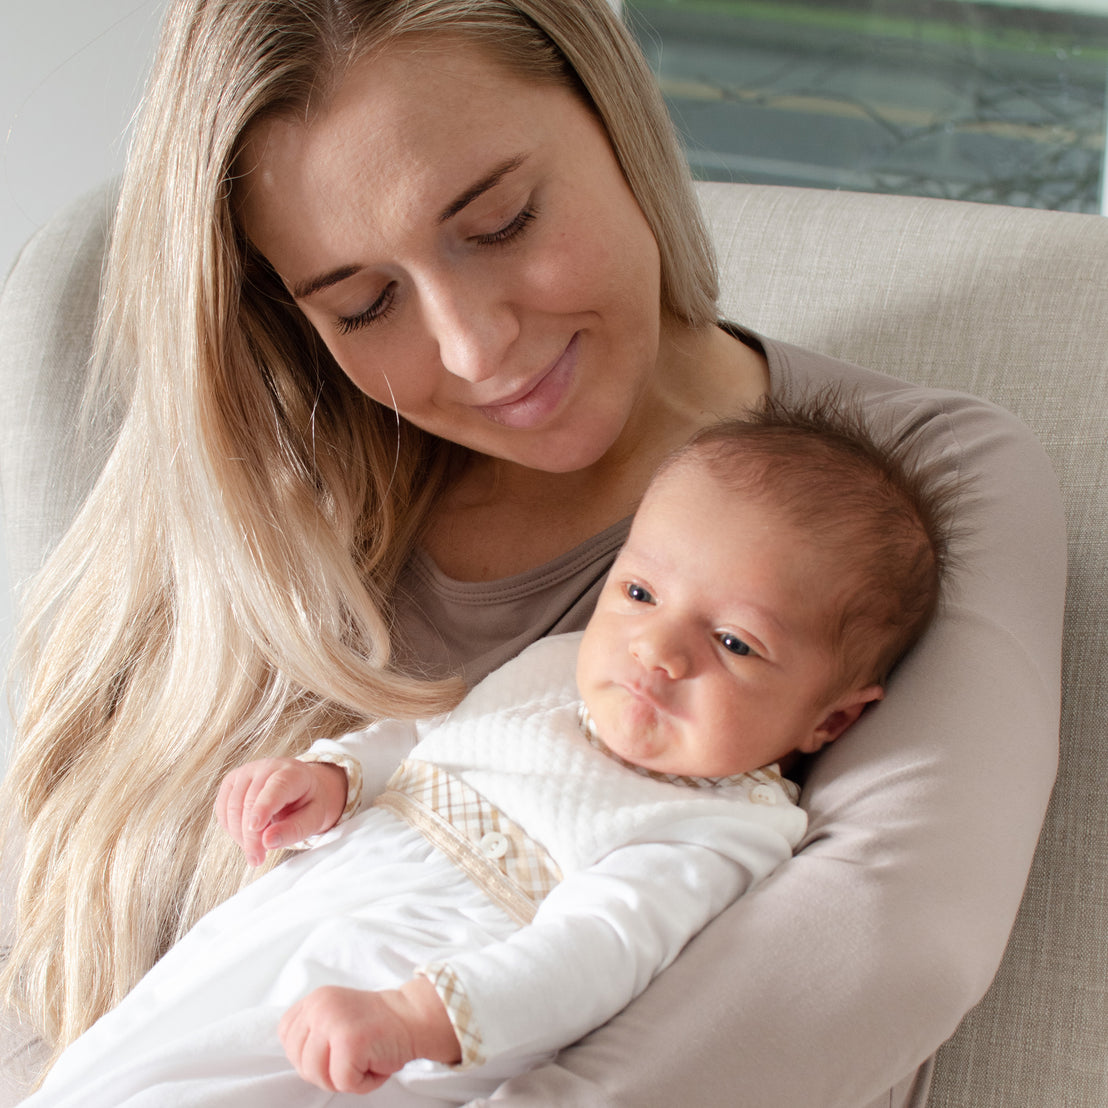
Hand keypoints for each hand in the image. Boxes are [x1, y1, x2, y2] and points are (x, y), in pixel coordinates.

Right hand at [215, 757, 347, 865]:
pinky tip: (245, 837)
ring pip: (232, 805)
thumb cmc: (308, 804)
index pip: (276, 788)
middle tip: (257, 860)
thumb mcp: (313, 818)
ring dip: (239, 834)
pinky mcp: (232, 781)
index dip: (263, 807)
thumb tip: (268, 842)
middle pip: (250, 801)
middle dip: (250, 835)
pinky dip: (230, 827)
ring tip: (254, 851)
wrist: (301, 788)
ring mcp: (246, 772)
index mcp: (293, 773)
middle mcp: (267, 767)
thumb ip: (294, 830)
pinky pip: (222, 808)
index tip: (255, 828)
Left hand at [279, 979, 461, 1093]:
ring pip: (318, 1076)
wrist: (412, 1017)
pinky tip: (375, 1063)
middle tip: (354, 1056)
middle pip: (300, 1063)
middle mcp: (319, 1007)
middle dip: (327, 1072)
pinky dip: (363, 1083)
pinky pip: (343, 1083)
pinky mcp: (349, 1041)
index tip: (336, 1048)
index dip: (310, 1056)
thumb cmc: (376, 1028)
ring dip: (344, 1079)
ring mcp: (332, 1022)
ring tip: (364, 1059)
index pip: (287, 1040)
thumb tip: (296, 1059)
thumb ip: (311, 1033)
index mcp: (313, 1000)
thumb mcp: (334, 1018)